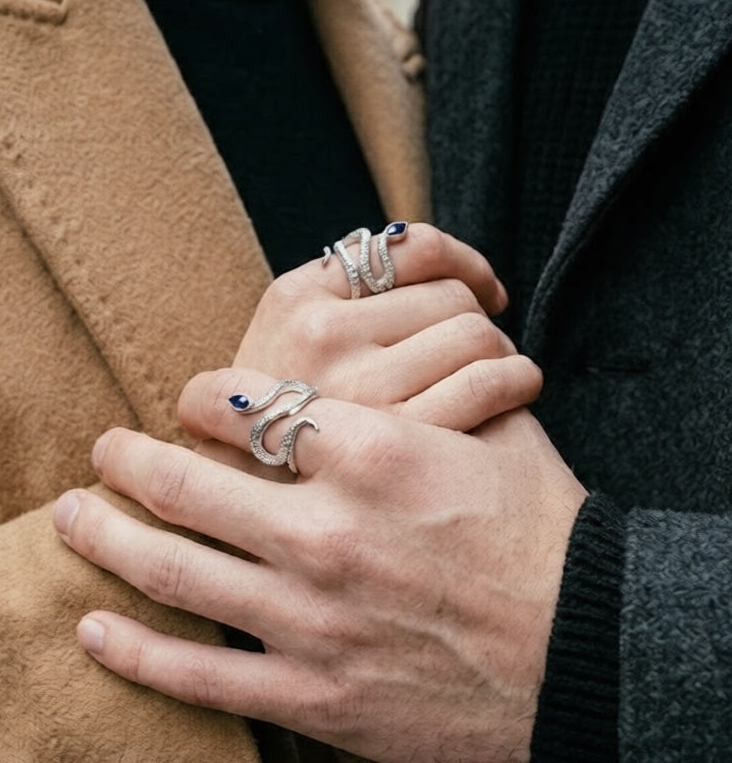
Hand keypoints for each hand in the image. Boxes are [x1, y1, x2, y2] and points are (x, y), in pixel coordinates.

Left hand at [53, 371, 587, 762]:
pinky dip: (133, 652)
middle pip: (184, 480)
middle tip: (102, 450)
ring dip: (104, 538)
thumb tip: (375, 360)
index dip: (202, 398)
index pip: (246, 408)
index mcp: (367, 453)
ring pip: (170, 569)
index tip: (189, 401)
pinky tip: (91, 629)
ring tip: (67, 517)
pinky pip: (196, 676)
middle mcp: (323, 529)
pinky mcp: (310, 697)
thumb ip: (415, 395)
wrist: (588, 653)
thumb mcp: (490, 435)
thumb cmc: (543, 534)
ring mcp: (308, 618)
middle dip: (126, 459)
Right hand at [231, 223, 539, 430]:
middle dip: (479, 320)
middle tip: (479, 354)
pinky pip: (486, 382)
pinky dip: (516, 381)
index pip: (414, 248)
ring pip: (476, 335)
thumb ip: (338, 302)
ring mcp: (356, 387)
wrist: (245, 514)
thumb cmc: (278, 434)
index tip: (482, 292)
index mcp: (293, 299)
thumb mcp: (281, 349)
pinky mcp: (396, 438)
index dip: (465, 264)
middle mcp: (319, 335)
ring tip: (499, 376)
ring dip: (501, 353)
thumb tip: (433, 259)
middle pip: (452, 296)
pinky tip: (515, 392)